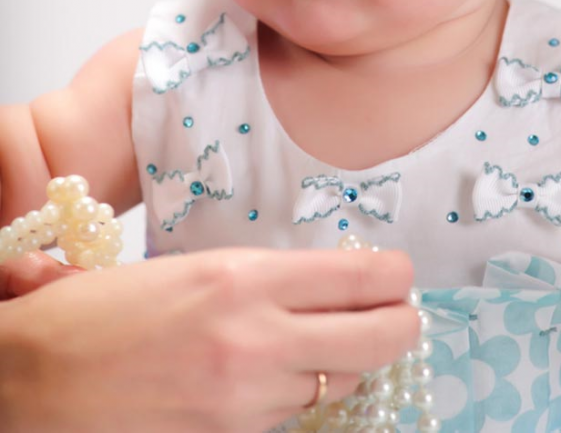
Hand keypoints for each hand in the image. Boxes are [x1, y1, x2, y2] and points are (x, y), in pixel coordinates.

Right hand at [0, 246, 418, 432]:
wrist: (33, 381)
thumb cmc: (98, 312)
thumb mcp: (186, 270)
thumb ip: (257, 277)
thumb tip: (319, 280)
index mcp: (243, 278)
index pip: (359, 277)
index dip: (393, 276)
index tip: (400, 275)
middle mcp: (256, 338)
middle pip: (376, 337)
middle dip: (399, 323)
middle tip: (400, 313)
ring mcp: (246, 400)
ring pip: (339, 382)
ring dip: (347, 362)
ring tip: (338, 342)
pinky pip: (290, 416)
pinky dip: (299, 395)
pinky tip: (283, 376)